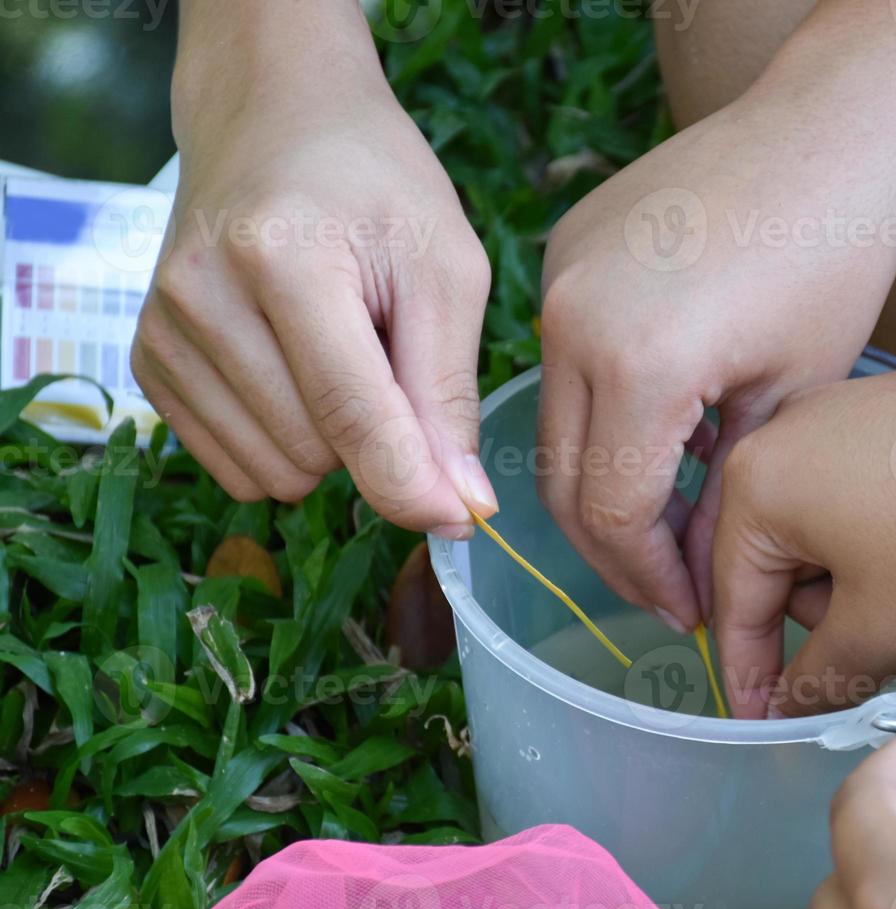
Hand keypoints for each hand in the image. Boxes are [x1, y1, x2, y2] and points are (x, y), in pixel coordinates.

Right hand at [133, 2, 495, 535]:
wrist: (274, 117)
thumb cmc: (377, 185)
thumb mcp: (445, 269)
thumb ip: (448, 391)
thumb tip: (459, 507)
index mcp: (284, 259)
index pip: (351, 413)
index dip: (412, 483)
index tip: (462, 520)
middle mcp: (201, 296)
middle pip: (316, 451)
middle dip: (377, 435)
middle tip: (387, 350)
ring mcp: (162, 330)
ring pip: (275, 472)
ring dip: (331, 444)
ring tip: (340, 350)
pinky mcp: (149, 360)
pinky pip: (236, 467)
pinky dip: (285, 445)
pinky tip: (298, 371)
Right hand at [538, 98, 895, 631]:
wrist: (826, 132)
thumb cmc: (834, 259)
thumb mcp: (790, 399)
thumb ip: (725, 499)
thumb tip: (695, 577)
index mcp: (635, 365)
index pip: (611, 516)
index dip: (650, 580)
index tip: (693, 612)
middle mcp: (570, 322)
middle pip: (564, 482)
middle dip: (618, 552)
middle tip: (672, 588)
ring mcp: (557, 279)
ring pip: (559, 425)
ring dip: (607, 486)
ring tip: (670, 522)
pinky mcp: (563, 250)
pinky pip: (565, 360)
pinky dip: (603, 414)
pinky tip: (660, 435)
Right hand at [711, 365, 895, 717]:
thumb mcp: (880, 633)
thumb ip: (815, 678)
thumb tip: (788, 706)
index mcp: (757, 482)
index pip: (735, 601)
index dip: (749, 674)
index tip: (762, 720)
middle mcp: (787, 427)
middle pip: (775, 553)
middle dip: (816, 612)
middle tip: (879, 643)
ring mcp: (846, 402)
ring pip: (822, 517)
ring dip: (852, 571)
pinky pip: (864, 479)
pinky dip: (886, 526)